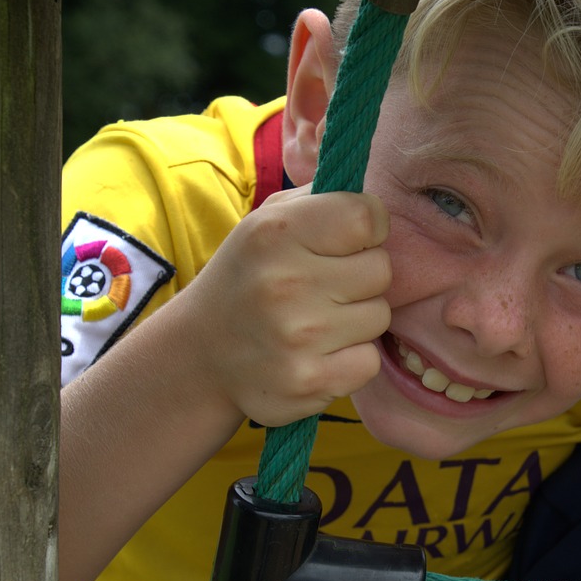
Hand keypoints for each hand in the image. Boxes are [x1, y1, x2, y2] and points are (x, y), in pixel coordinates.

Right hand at [172, 185, 391, 426]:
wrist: (199, 354)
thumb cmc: (250, 277)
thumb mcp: (268, 220)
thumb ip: (322, 200)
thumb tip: (376, 198)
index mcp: (276, 231)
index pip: (367, 217)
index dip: (368, 229)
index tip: (348, 242)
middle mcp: (285, 282)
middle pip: (381, 270)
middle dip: (361, 278)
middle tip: (323, 287)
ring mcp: (297, 336)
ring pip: (379, 317)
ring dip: (356, 320)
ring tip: (316, 321)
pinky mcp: (307, 381)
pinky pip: (369, 362)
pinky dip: (350, 361)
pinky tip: (317, 354)